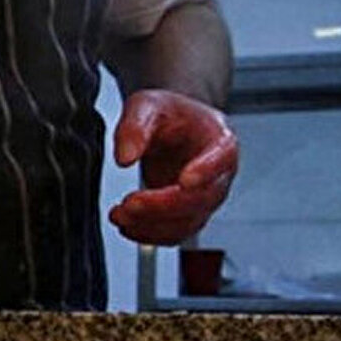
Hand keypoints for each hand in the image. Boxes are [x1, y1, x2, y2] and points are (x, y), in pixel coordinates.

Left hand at [109, 89, 237, 245]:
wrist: (173, 131)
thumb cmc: (170, 116)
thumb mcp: (147, 106)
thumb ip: (135, 126)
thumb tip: (124, 158)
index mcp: (220, 141)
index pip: (221, 159)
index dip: (205, 172)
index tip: (184, 181)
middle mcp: (219, 175)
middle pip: (200, 199)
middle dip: (162, 206)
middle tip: (130, 203)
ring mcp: (205, 200)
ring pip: (186, 223)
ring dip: (151, 225)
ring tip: (119, 215)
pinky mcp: (188, 216)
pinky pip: (174, 235)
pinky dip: (148, 235)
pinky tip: (126, 225)